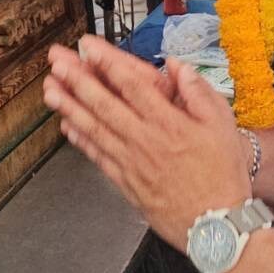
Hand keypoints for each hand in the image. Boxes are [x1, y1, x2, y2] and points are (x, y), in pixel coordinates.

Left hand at [44, 37, 250, 248]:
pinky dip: (80, 140)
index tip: (87, 47)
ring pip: (94, 129)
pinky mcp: (126, 182)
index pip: (131, 85)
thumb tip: (176, 66)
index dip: (107, 63)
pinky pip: (98, 157)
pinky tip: (67, 126)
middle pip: (104, 104)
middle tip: (57, 62)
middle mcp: (144, 140)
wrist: (216, 225)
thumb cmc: (222, 175)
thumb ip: (198, 92)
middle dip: (77, 80)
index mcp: (169, 122)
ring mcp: (131, 162)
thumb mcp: (223, 125)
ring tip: (50, 89)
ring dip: (70, 107)